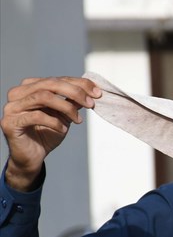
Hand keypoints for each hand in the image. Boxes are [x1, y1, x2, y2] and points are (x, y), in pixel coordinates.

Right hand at [1, 77, 99, 191]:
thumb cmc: (46, 134)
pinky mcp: (10, 122)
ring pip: (43, 97)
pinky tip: (63, 129)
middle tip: (91, 103)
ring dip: (66, 107)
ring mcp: (12, 107)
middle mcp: (18, 94)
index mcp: (30, 88)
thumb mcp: (64, 115)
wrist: (32, 157)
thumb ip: (73, 102)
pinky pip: (37, 116)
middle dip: (75, 92)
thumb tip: (92, 91)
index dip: (79, 83)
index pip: (57, 79)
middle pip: (50, 84)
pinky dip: (55, 122)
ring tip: (78, 119)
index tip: (97, 92)